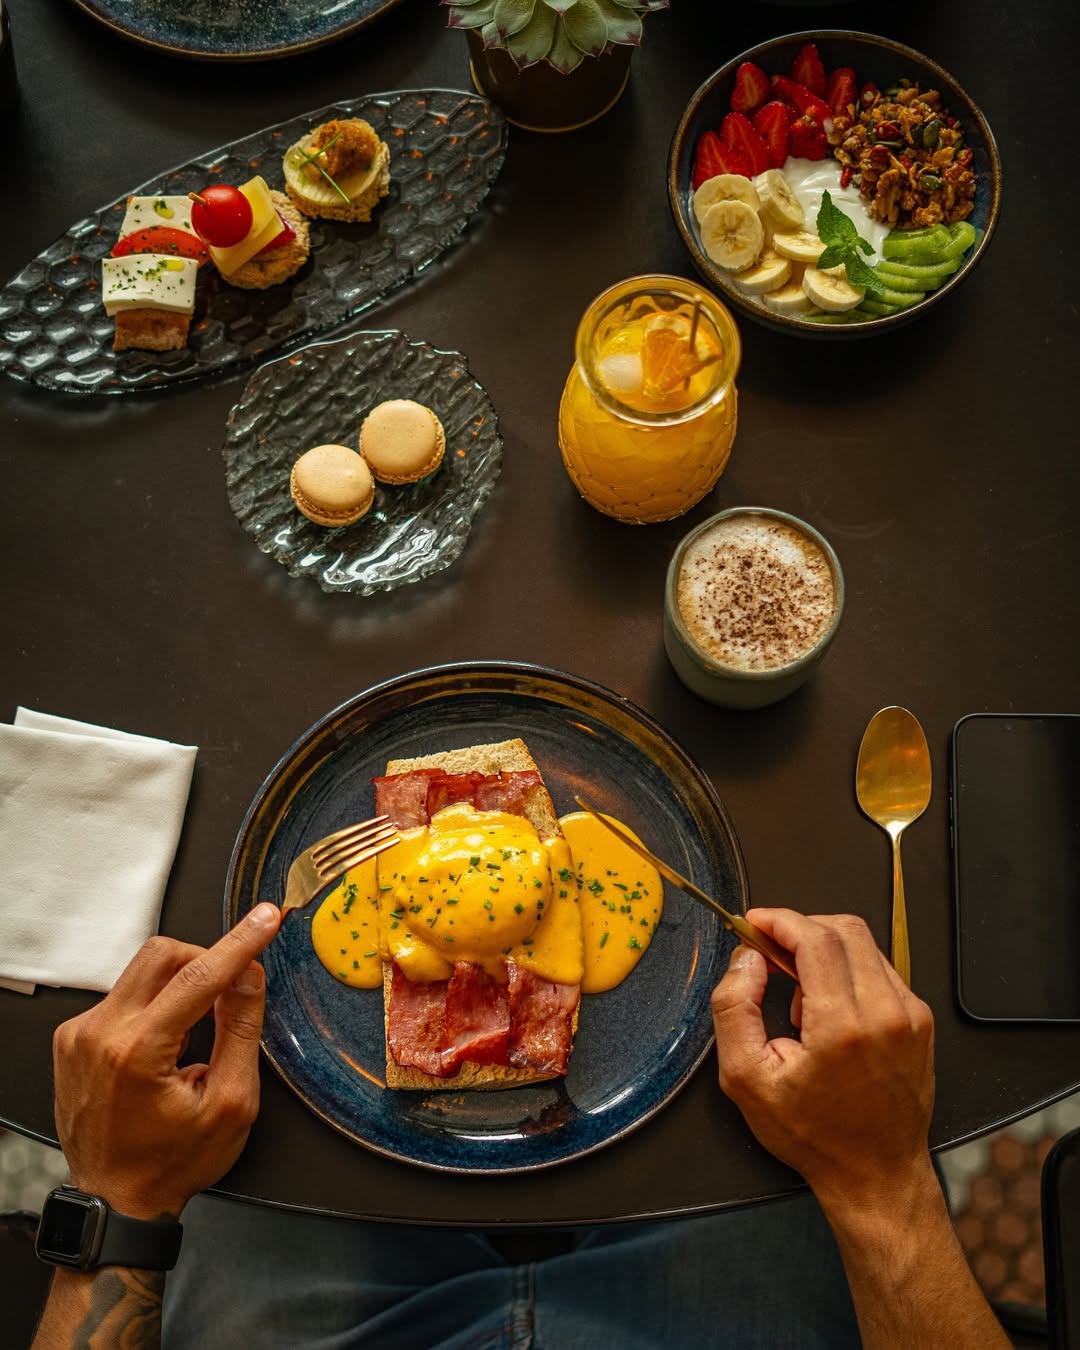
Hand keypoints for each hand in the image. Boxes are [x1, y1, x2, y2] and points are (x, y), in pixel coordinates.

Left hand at [51, 903, 281, 1219]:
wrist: (115, 1202)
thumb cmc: (172, 1163)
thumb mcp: (231, 1104)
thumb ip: (241, 1031)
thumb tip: (248, 976)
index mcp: (138, 1052)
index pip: (199, 975)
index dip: (240, 942)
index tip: (265, 918)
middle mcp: (99, 1034)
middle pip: (162, 955)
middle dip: (206, 959)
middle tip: (231, 989)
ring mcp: (80, 1034)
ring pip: (141, 971)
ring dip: (179, 986)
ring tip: (194, 1037)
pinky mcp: (73, 1038)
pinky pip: (124, 996)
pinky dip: (155, 1005)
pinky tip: (166, 1047)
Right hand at [711, 909, 934, 1213]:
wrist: (876, 1175)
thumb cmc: (813, 1135)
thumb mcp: (747, 1079)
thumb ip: (734, 1008)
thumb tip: (746, 960)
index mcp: (843, 1026)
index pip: (815, 938)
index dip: (780, 920)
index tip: (757, 923)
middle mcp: (886, 1013)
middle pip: (845, 929)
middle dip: (801, 928)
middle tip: (772, 952)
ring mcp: (910, 1016)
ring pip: (865, 946)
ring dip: (825, 951)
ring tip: (801, 998)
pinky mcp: (920, 1021)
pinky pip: (880, 970)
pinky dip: (848, 972)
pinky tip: (829, 1010)